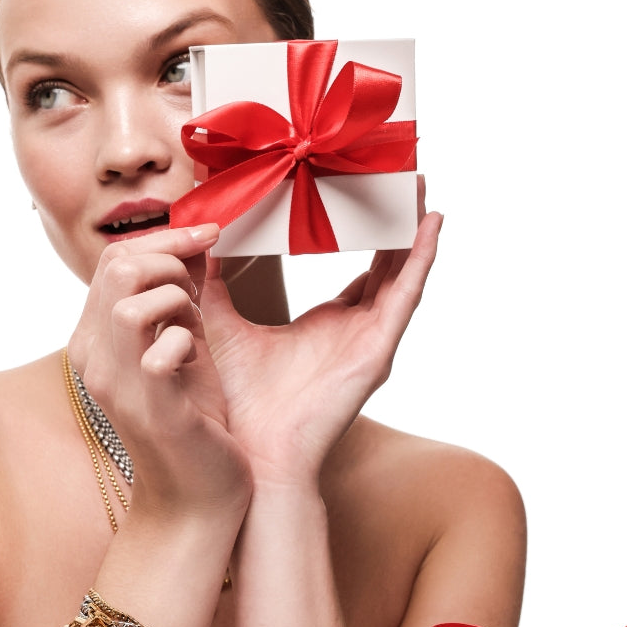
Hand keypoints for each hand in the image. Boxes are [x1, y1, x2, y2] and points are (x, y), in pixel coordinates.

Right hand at [68, 224, 252, 522]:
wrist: (196, 497)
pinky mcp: (151, 410)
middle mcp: (94, 360)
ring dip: (177, 296)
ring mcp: (118, 386)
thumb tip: (197, 244)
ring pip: (129, 301)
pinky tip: (195, 357)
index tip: (209, 236)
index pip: (114, 260)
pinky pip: (159, 349)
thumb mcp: (183, 345)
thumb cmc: (194, 421)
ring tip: (193, 322)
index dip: (165, 238)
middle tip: (203, 278)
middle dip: (172, 257)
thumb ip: (179, 300)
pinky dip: (185, 339)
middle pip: (117, 267)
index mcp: (95, 340)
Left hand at [202, 185, 441, 487]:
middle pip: (388, 262)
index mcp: (327, 325)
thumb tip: (195, 240)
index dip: (363, 230)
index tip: (361, 187)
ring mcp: (371, 340)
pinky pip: (407, 295)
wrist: (252, 455)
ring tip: (419, 183)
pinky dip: (421, 259)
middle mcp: (356, 330)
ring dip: (413, 228)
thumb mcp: (221, 326)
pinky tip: (431, 225)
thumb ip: (211, 285)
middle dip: (395, 219)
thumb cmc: (240, 404)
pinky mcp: (378, 351)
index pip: (357, 268)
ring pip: (403, 271)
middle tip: (400, 171)